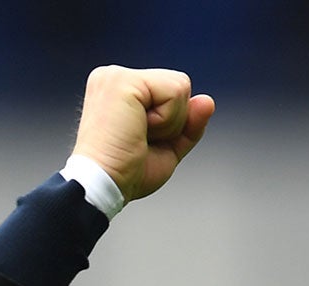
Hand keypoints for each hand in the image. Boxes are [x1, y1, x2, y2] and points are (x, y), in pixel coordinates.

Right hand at [71, 66, 214, 202]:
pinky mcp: (123, 81)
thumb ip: (188, 124)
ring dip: (169, 123)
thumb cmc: (124, 174)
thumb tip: (207, 101)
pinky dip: (167, 120)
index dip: (170, 124)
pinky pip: (175, 91)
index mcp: (120, 90)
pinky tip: (138, 130)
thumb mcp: (166, 149)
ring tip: (136, 136)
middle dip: (172, 122)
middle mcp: (115, 77)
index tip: (138, 142)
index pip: (171, 93)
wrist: (101, 187)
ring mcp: (116, 76)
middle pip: (179, 85)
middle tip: (138, 141)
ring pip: (181, 86)